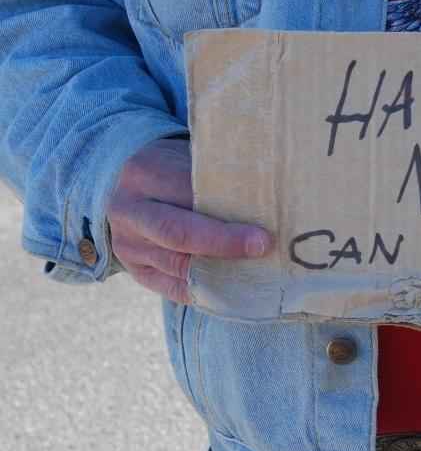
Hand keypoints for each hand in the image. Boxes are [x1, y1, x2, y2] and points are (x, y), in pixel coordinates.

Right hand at [106, 138, 272, 303]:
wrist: (122, 187)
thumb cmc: (171, 168)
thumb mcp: (185, 157)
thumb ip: (215, 174)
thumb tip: (267, 195)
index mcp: (145, 173)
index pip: (186, 192)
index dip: (222, 205)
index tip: (260, 214)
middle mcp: (130, 211)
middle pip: (178, 232)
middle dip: (223, 242)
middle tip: (263, 246)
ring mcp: (128, 245)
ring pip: (177, 265)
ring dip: (220, 271)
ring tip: (258, 270)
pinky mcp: (136, 270)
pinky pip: (173, 289)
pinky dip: (207, 292)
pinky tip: (236, 290)